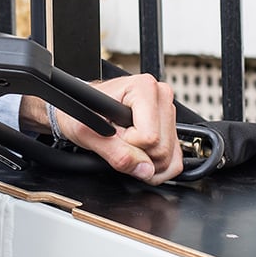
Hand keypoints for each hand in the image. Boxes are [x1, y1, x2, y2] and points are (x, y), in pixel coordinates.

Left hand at [20, 74, 183, 184]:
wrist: (80, 110)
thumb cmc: (83, 113)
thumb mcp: (88, 133)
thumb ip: (116, 153)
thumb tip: (145, 169)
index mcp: (143, 88)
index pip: (149, 136)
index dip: (127, 144)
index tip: (114, 134)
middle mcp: (161, 96)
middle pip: (162, 148)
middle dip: (139, 156)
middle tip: (118, 142)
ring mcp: (168, 113)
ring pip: (170, 157)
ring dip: (147, 163)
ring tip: (127, 147)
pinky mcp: (172, 130)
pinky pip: (175, 161)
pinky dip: (157, 169)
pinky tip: (139, 157)